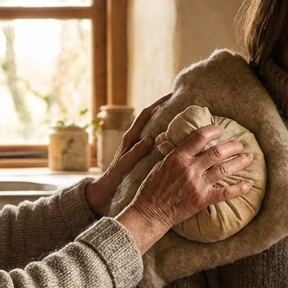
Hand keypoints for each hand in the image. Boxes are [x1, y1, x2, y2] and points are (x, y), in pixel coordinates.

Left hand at [85, 94, 171, 215]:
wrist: (103, 192)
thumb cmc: (113, 180)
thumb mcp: (124, 166)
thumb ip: (135, 153)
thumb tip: (149, 139)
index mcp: (130, 139)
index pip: (145, 115)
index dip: (157, 104)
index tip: (171, 95)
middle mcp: (134, 140)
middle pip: (151, 118)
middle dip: (164, 109)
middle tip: (182, 103)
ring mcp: (137, 147)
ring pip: (154, 129)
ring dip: (166, 122)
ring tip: (184, 119)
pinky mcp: (140, 155)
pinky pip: (156, 141)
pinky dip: (166, 137)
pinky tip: (178, 141)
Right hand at [115, 125, 255, 252]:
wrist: (150, 212)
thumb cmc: (152, 188)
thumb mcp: (160, 164)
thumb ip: (175, 154)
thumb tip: (186, 143)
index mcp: (177, 157)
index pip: (199, 137)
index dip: (213, 131)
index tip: (220, 130)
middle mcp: (189, 168)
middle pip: (217, 152)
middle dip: (232, 146)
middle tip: (240, 144)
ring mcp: (197, 184)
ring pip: (224, 169)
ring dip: (239, 162)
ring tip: (249, 157)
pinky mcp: (202, 200)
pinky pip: (225, 193)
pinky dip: (239, 188)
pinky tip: (249, 184)